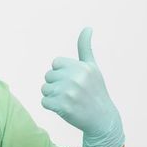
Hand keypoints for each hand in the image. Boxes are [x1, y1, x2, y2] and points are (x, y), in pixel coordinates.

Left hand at [41, 27, 124, 146]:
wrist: (102, 119)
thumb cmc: (95, 91)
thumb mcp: (93, 68)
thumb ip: (85, 48)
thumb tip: (87, 27)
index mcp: (82, 67)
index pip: (55, 63)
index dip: (61, 73)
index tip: (72, 81)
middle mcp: (76, 78)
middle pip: (48, 76)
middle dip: (56, 85)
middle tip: (71, 93)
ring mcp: (69, 93)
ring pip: (45, 89)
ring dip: (52, 96)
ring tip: (67, 100)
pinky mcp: (62, 107)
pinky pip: (44, 102)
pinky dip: (51, 106)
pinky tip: (64, 108)